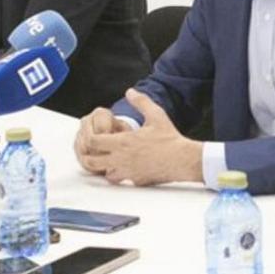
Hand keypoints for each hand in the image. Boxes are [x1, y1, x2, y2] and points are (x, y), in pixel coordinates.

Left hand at [74, 90, 203, 185]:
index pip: (93, 141)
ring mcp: (129, 173)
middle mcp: (122, 159)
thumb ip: (141, 102)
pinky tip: (131, 166)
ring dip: (106, 167)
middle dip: (90, 155)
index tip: (97, 134)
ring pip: (106, 174)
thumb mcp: (156, 115)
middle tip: (97, 150)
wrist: (183, 160)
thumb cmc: (170, 138)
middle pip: (91, 162)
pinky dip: (123, 174)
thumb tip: (130, 92)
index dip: (91, 137)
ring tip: (114, 158)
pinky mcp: (137, 181)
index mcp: (123, 142)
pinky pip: (124, 180)